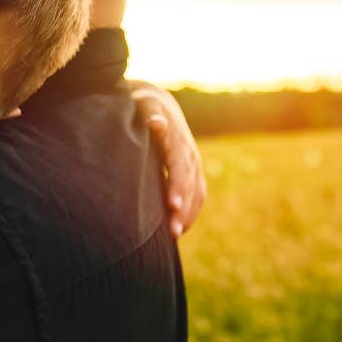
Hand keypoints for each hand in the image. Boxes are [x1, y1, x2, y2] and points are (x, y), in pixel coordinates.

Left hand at [128, 80, 205, 236]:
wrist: (159, 105)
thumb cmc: (143, 107)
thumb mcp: (143, 105)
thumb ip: (149, 113)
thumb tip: (157, 122)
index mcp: (177, 139)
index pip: (179, 165)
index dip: (177, 185)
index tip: (171, 205)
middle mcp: (189, 154)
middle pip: (189, 184)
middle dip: (182, 209)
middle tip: (172, 231)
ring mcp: (194, 164)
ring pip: (196, 193)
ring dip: (187, 216)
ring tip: (174, 236)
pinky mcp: (193, 173)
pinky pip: (198, 196)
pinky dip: (191, 213)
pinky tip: (180, 230)